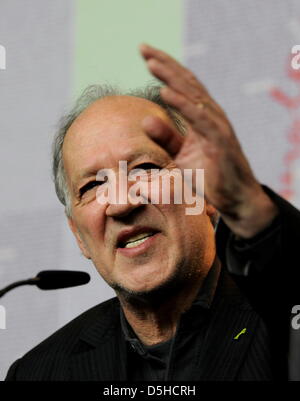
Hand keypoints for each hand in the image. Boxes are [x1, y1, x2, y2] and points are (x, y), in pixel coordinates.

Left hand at [139, 43, 277, 237]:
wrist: (235, 197)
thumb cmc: (209, 175)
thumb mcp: (181, 156)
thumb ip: (166, 138)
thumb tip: (145, 120)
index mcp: (202, 116)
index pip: (182, 86)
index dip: (164, 68)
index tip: (144, 54)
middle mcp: (211, 115)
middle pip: (186, 83)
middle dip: (164, 64)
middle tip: (142, 47)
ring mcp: (217, 126)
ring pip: (193, 95)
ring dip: (171, 77)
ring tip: (151, 62)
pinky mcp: (220, 140)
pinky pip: (199, 118)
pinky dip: (183, 104)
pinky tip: (165, 92)